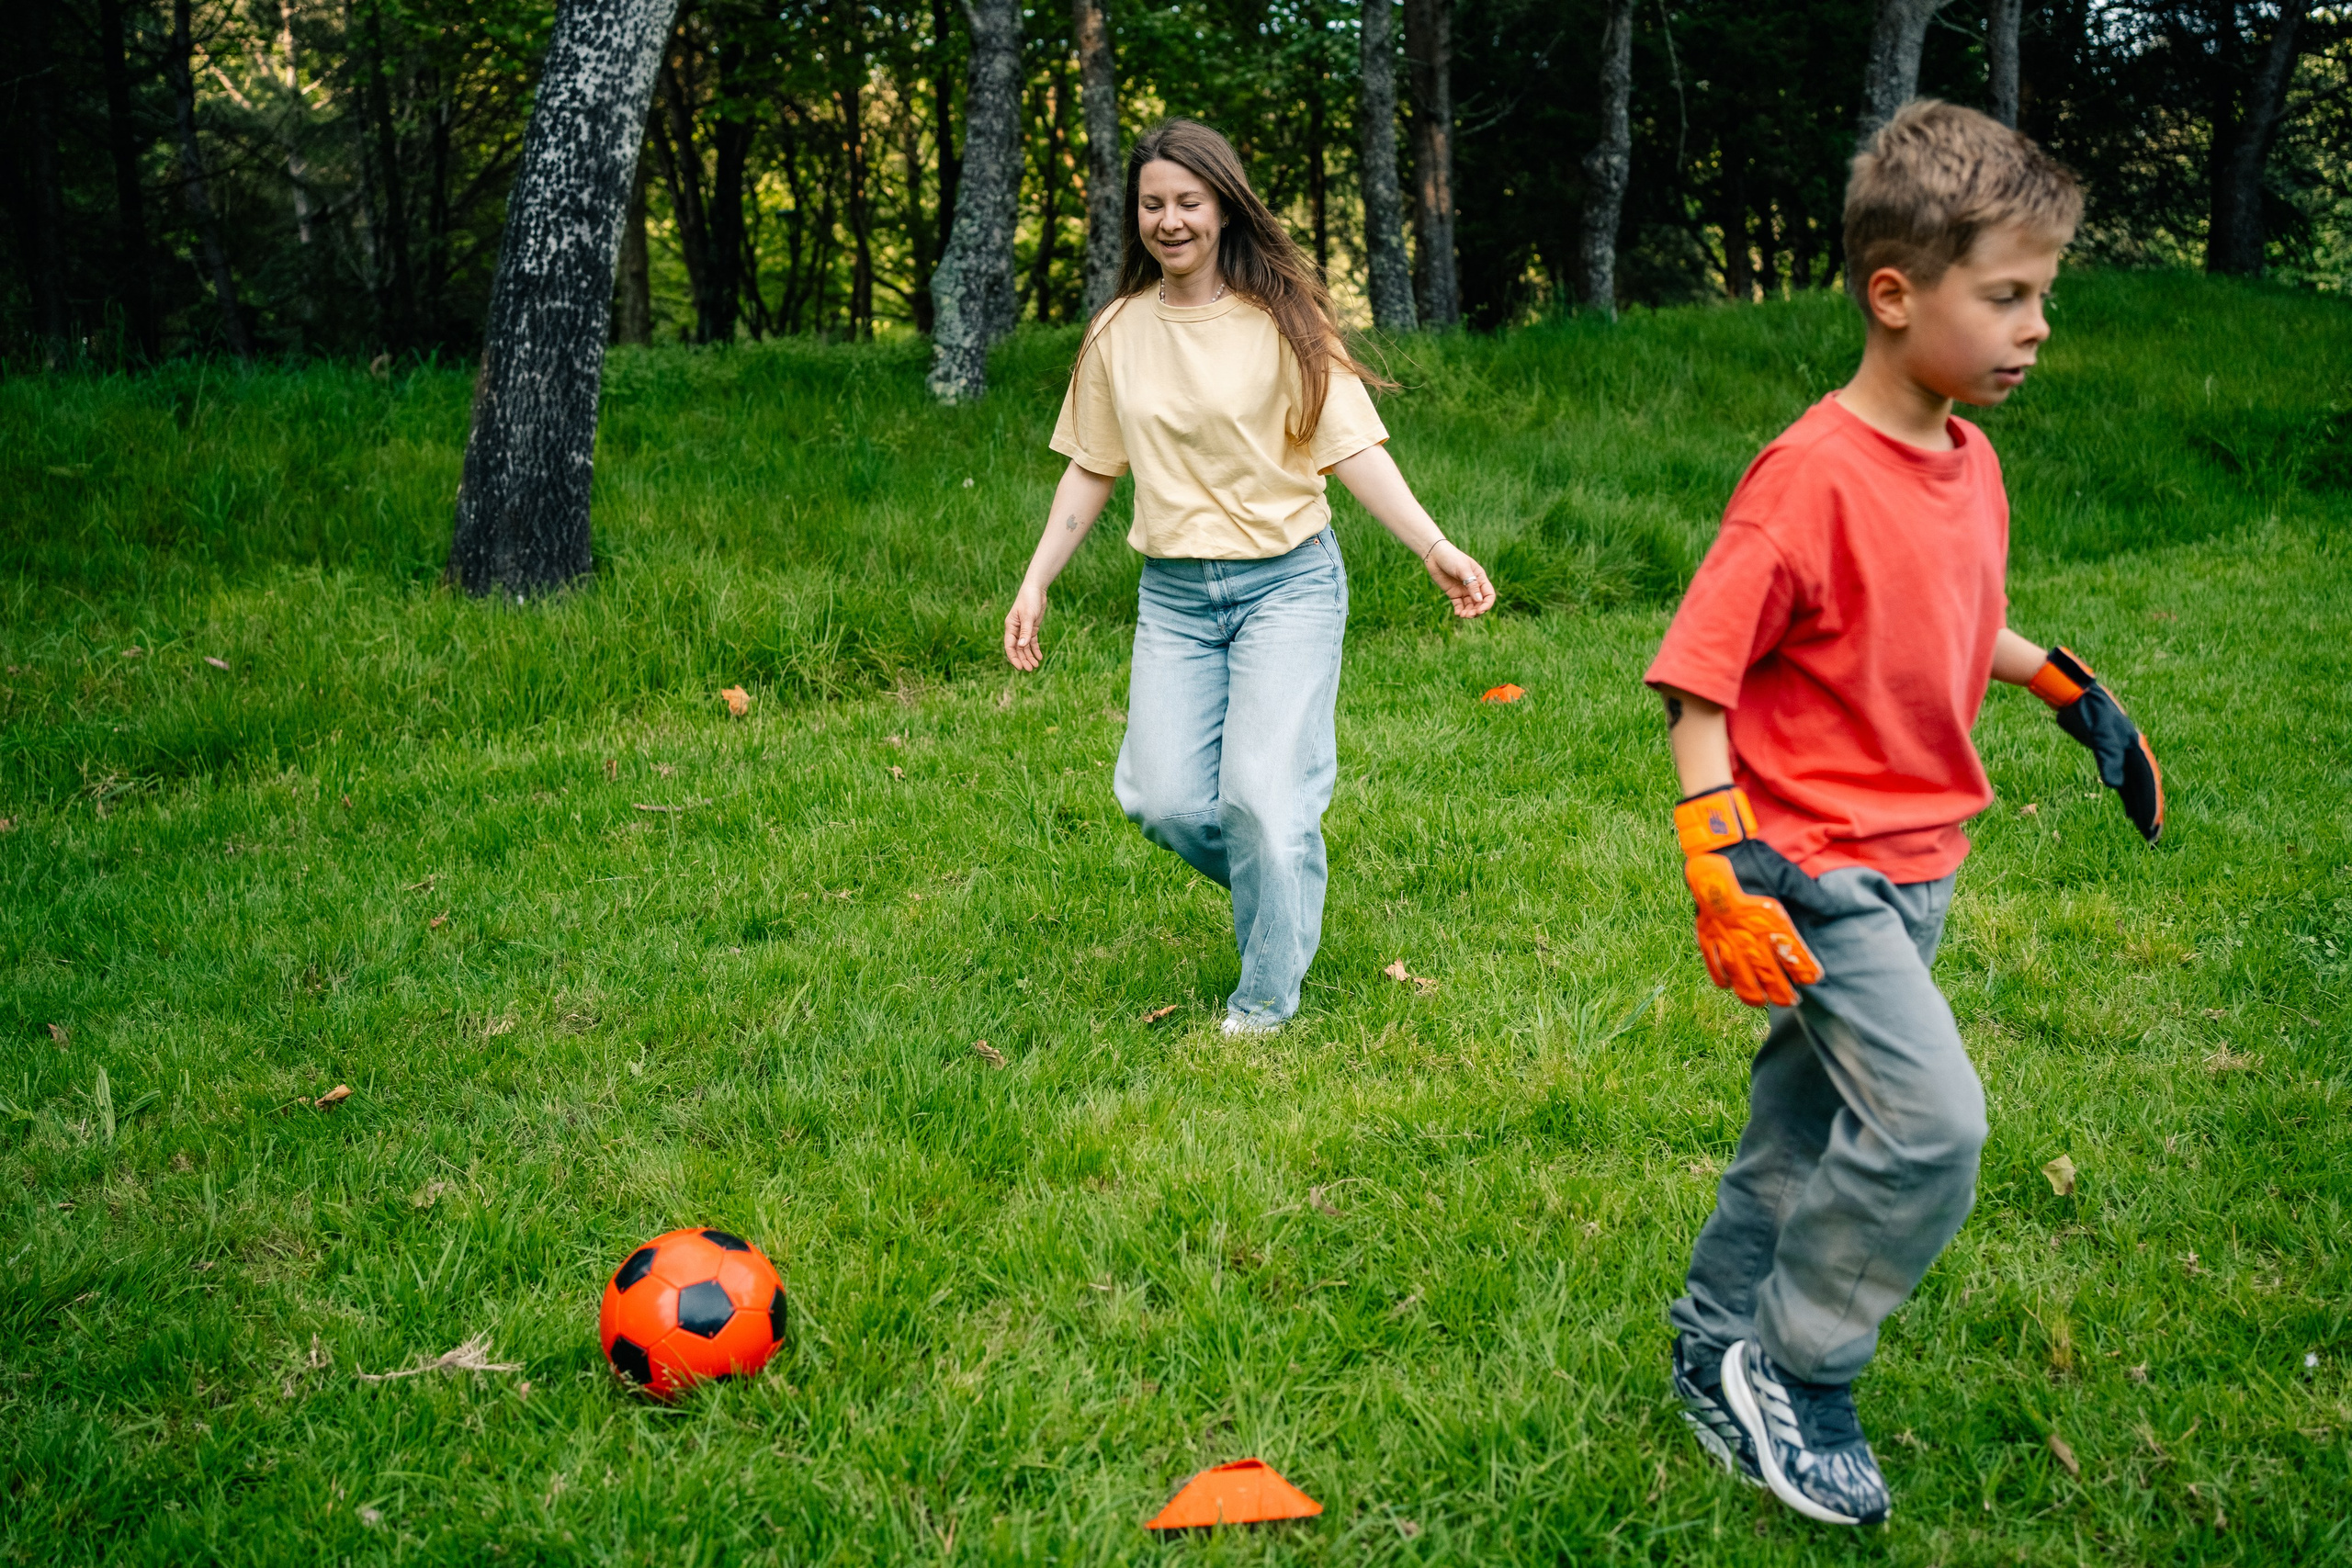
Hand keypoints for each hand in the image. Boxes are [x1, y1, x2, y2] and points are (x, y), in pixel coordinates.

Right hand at [1003, 581, 1047, 670]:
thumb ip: (1025, 631)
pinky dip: (1035, 649)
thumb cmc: (1029, 600)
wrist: (1036, 590)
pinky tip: (1039, 657)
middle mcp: (1015, 630)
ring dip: (1029, 656)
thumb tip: (1022, 646)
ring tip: (1035, 666)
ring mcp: (1024, 629)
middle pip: (1018, 649)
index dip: (1014, 658)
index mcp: (1010, 627)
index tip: (1020, 667)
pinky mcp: (1032, 628)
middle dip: (1023, 659)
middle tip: (1030, 669)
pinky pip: (1032, 642)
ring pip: (1025, 647)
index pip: (1009, 646)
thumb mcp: (1028, 616)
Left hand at [1424, 540, 1495, 618]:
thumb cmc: (1451, 558)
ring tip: (1463, 615)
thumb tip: (1479, 600)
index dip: (1487, 604)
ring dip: (1469, 613)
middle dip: (1477, 611)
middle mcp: (1473, 586)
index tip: (1481, 610)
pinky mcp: (1453, 594)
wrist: (1435, 555)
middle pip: (1480, 603)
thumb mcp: (1463, 569)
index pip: (1488, 594)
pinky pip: (1459, 605)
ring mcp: (1463, 590)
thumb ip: (1471, 584)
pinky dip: (1460, 611)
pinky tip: (1458, 613)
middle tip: (1470, 615)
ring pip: (1470, 606)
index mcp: (1480, 578)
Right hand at [1673, 787, 1823, 1007]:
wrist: (1716, 851)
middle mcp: (1748, 933)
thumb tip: (1837, 908)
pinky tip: (1728, 986)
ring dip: (1750, 991)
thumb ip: (1813, 896)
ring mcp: (1725, 935)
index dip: (1804, 969)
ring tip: (1760, 1003)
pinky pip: (1712, 961)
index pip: (1792, 954)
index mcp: (1771, 920)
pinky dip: (1720, 975)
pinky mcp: (1707, 931)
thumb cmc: (1755, 861)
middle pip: (1766, 972)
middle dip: (1780, 991)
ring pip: (1738, 973)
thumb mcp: (1789, 875)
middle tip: (1791, 1003)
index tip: (1814, 979)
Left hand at [2027, 647, 2162, 842]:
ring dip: (2139, 808)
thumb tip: (2114, 786)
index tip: (2153, 826)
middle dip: (2149, 812)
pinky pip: (2124, 782)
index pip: (2148, 783)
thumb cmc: (2090, 713)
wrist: (2077, 696)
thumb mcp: (2100, 736)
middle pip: (2145, 789)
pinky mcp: (2111, 756)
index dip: (2151, 805)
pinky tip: (2127, 811)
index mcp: (2137, 750)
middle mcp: (2134, 755)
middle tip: (2153, 837)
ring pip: (2135, 788)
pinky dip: (2127, 797)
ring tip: (2143, 830)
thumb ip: (2108, 760)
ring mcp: (2123, 756)